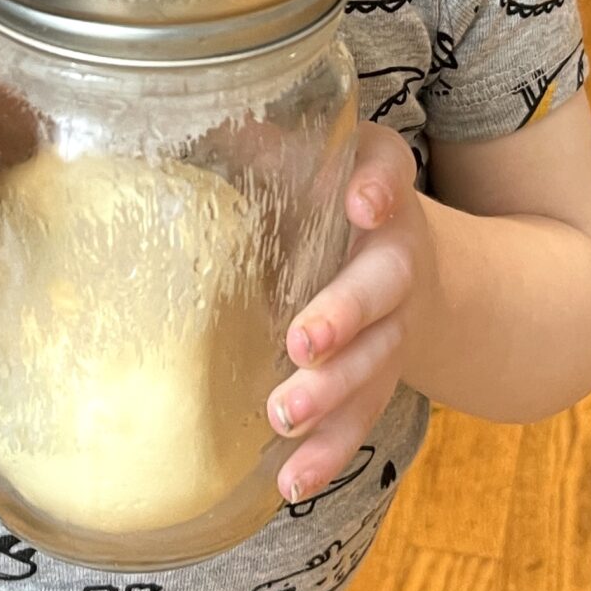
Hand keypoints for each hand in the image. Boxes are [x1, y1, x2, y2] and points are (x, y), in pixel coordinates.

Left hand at [268, 125, 433, 500]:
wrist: (419, 268)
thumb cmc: (332, 202)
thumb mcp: (305, 162)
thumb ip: (256, 143)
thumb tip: (171, 109)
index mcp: (378, 189)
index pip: (389, 173)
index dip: (379, 186)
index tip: (361, 201)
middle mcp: (396, 257)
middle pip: (382, 287)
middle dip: (345, 315)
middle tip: (302, 342)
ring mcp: (395, 326)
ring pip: (375, 363)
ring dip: (334, 395)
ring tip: (283, 418)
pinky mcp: (380, 381)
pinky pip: (361, 420)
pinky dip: (328, 452)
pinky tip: (290, 482)